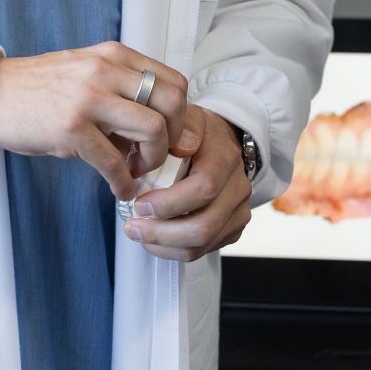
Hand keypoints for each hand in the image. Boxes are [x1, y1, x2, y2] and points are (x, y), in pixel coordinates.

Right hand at [0, 43, 192, 198]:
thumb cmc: (39, 88)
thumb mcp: (86, 74)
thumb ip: (123, 91)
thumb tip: (166, 127)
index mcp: (113, 55)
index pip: (174, 81)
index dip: (182, 115)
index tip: (171, 138)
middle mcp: (105, 70)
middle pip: (173, 102)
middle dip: (173, 138)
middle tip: (156, 155)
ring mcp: (88, 98)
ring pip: (152, 129)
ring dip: (151, 160)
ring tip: (135, 171)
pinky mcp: (70, 128)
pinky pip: (114, 161)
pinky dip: (123, 182)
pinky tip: (119, 189)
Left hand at [122, 107, 251, 261]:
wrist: (224, 145)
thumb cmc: (198, 135)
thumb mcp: (187, 118)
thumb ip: (182, 126)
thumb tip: (180, 146)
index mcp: (225, 158)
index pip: (204, 188)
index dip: (170, 202)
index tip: (139, 203)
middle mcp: (238, 188)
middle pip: (204, 226)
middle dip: (162, 232)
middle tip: (132, 227)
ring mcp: (238, 212)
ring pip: (202, 245)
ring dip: (164, 245)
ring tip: (139, 234)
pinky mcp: (232, 229)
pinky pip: (202, 251)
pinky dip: (173, 250)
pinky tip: (155, 238)